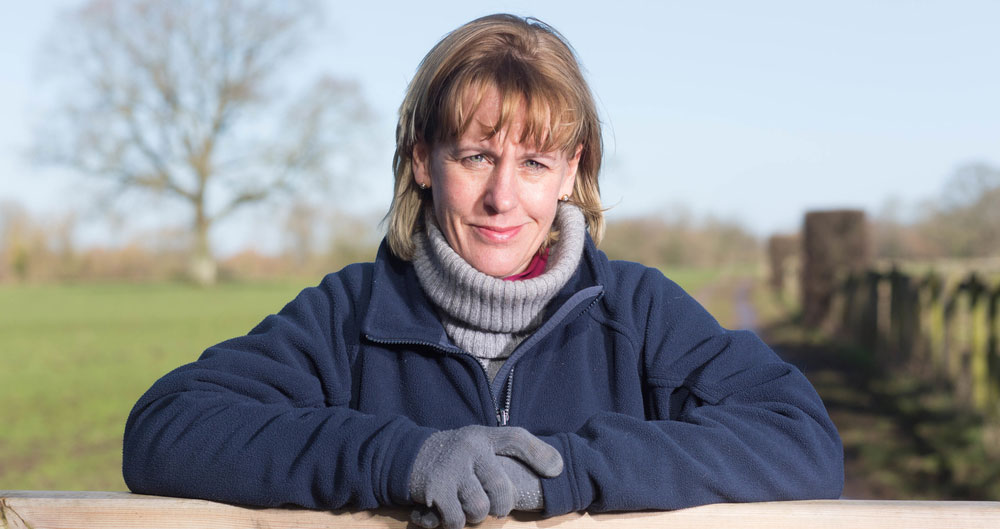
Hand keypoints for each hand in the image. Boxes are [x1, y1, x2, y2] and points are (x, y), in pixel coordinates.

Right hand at [408, 425, 561, 528]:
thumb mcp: (481, 444)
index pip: (516, 439)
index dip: (540, 454)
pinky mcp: (434, 489)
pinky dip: (453, 522)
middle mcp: (469, 448)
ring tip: (464, 503)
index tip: (556, 470)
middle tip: (491, 505)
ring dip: (473, 515)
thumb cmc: (455, 456)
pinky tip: (445, 508)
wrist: (407, 455)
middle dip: (499, 506)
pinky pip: (457, 521)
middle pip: (501, 491)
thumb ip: (512, 452)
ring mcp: (451, 468)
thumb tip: (558, 468)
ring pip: (479, 509)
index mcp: (484, 437)